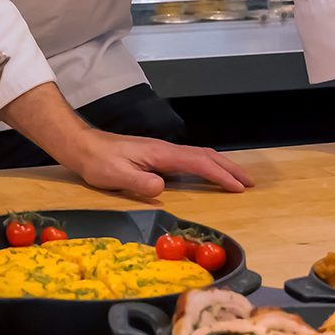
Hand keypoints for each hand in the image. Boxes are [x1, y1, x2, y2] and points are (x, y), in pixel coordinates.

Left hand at [68, 130, 254, 196]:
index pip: (198, 162)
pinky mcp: (157, 156)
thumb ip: (139, 182)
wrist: (84, 146)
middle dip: (229, 168)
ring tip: (237, 179)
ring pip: (199, 155)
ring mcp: (162, 151)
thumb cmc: (99, 162)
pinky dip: (207, 165)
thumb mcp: (116, 176)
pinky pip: (190, 158)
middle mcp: (166, 149)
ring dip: (221, 165)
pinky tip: (208, 173)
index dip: (220, 175)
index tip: (239, 187)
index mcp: (161, 154)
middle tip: (250, 183)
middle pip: (205, 155)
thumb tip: (162, 188)